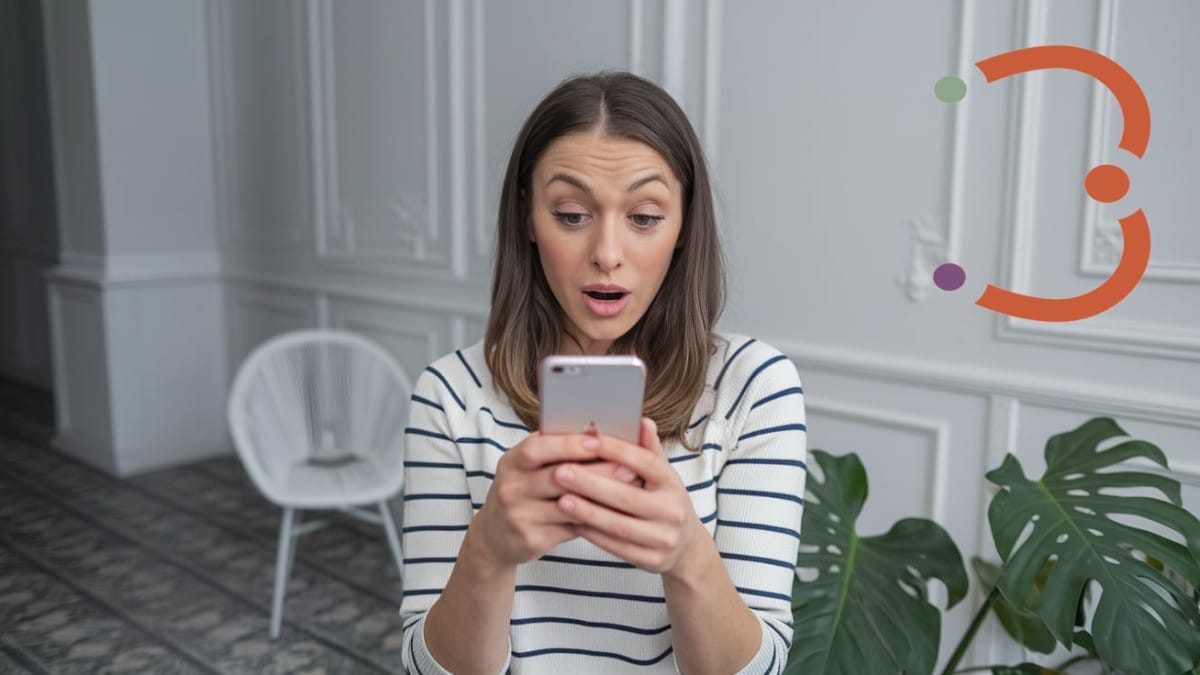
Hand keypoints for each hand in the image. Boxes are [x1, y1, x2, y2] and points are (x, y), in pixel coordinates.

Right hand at [471, 432, 641, 569]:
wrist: (495, 536)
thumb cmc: (523, 492)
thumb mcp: (527, 468)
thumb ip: (555, 452)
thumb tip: (598, 433)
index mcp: (511, 462)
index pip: (538, 448)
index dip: (568, 444)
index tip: (599, 440)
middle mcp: (511, 488)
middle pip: (558, 477)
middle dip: (597, 470)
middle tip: (629, 467)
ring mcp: (519, 515)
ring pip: (568, 505)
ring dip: (602, 497)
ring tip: (629, 490)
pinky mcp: (530, 539)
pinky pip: (570, 528)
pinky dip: (594, 519)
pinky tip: (614, 513)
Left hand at [551, 418, 702, 574]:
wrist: (685, 548)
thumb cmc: (664, 502)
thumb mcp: (663, 475)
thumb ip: (649, 449)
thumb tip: (641, 421)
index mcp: (673, 484)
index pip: (645, 463)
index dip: (617, 450)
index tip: (587, 440)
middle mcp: (671, 511)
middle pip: (628, 496)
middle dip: (591, 484)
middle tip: (560, 472)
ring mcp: (662, 538)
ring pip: (619, 525)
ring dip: (588, 512)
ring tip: (561, 499)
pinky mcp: (650, 560)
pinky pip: (616, 547)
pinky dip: (593, 534)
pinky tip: (572, 522)